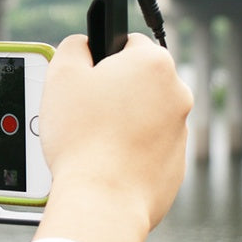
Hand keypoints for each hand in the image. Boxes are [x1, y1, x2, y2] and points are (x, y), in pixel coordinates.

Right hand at [34, 33, 192, 241]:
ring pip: (141, 113)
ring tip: (90, 138)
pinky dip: (127, 148)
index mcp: (154, 63)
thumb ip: (73, 45)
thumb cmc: (82, 136)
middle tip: (82, 108)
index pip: (126, 41)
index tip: (85, 76)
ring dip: (119, 119)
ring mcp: (181, 132)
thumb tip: (84, 45)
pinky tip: (103, 159)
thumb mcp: (61, 73)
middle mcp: (177, 94)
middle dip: (111, 88)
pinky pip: (146, 146)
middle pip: (136, 78)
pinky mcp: (176, 165)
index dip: (100, 56)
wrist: (102, 201)